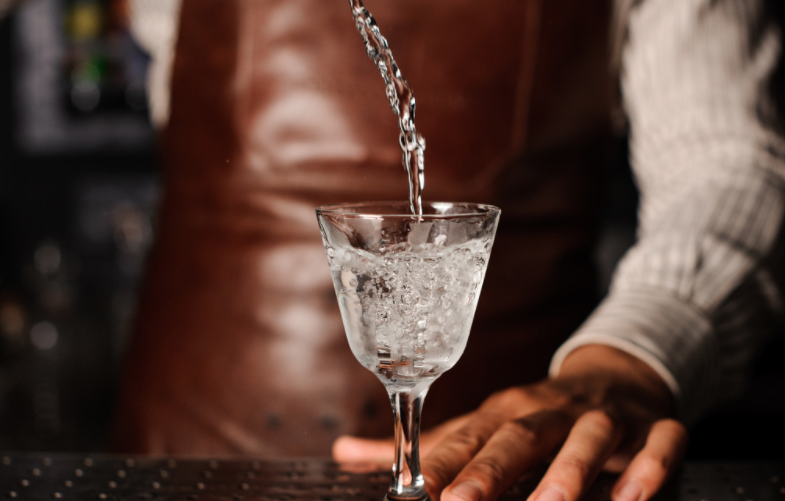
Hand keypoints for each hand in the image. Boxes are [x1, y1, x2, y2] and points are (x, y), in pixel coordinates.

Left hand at [333, 345, 687, 500]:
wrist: (614, 375)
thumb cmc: (537, 412)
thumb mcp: (483, 424)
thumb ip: (426, 447)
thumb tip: (346, 454)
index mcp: (506, 411)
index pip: (468, 435)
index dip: (441, 463)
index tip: (412, 491)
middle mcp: (549, 410)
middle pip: (518, 436)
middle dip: (491, 470)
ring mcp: (601, 417)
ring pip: (587, 438)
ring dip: (570, 469)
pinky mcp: (651, 426)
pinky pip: (659, 442)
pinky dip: (650, 466)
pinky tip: (635, 496)